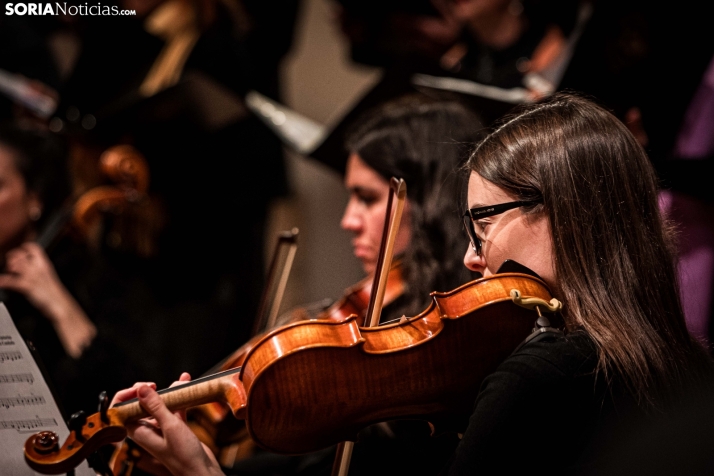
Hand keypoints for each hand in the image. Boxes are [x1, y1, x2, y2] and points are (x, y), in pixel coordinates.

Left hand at [0, 242, 95, 357]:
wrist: (60, 306)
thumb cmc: (53, 295)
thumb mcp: (47, 279)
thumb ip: (38, 271)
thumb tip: (30, 267)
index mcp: (45, 265)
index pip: (33, 248)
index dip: (23, 248)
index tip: (19, 253)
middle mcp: (38, 269)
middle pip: (21, 254)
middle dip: (13, 257)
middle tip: (11, 264)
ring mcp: (33, 277)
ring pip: (16, 265)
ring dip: (8, 267)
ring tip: (7, 272)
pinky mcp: (28, 287)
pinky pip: (13, 281)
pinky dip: (4, 281)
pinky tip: (1, 282)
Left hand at [112, 374, 224, 475]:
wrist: (201, 470)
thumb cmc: (184, 456)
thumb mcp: (171, 427)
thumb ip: (156, 407)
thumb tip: (141, 390)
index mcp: (139, 431)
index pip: (123, 410)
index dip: (128, 396)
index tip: (142, 387)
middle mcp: (147, 429)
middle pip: (141, 404)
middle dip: (150, 391)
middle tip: (156, 385)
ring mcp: (161, 428)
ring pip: (160, 404)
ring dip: (169, 392)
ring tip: (180, 382)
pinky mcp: (174, 427)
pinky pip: (173, 408)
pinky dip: (180, 399)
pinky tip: (187, 388)